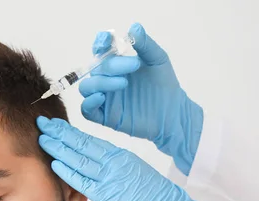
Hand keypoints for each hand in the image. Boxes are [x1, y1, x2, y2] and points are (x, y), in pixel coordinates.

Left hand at [37, 116, 206, 200]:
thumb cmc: (154, 196)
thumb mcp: (133, 172)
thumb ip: (112, 166)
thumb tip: (93, 164)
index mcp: (119, 155)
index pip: (88, 139)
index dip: (68, 131)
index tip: (54, 124)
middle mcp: (113, 162)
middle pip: (81, 144)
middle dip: (58, 133)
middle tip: (41, 123)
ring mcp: (109, 178)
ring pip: (78, 159)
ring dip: (58, 148)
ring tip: (42, 139)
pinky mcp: (107, 196)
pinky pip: (83, 181)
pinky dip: (67, 172)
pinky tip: (54, 163)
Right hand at [79, 23, 203, 175]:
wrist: (172, 111)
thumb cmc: (164, 84)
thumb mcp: (157, 59)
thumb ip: (145, 45)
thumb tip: (134, 27)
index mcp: (116, 64)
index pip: (100, 50)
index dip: (99, 43)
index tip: (107, 39)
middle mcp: (107, 79)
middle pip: (95, 69)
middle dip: (112, 65)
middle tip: (135, 66)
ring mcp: (104, 98)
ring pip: (87, 88)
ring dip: (101, 82)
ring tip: (124, 83)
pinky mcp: (104, 116)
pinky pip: (86, 110)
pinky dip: (90, 102)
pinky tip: (103, 97)